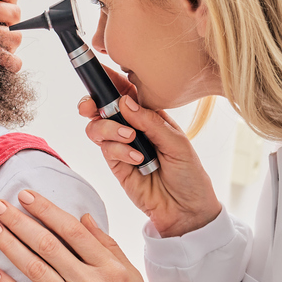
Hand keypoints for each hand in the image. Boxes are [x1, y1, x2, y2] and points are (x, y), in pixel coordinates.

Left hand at [0, 192, 175, 281]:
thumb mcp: (130, 273)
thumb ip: (106, 244)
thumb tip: (83, 216)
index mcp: (109, 267)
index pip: (72, 231)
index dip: (47, 210)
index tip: (26, 195)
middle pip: (48, 245)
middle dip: (19, 222)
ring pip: (35, 269)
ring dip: (10, 246)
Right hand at [79, 67, 220, 236]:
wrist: (186, 210)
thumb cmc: (189, 174)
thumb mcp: (177, 143)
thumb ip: (150, 122)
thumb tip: (125, 102)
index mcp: (149, 114)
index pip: (125, 91)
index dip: (109, 80)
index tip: (97, 71)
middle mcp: (131, 126)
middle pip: (101, 106)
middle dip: (92, 103)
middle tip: (93, 107)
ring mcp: (121, 145)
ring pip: (97, 127)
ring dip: (109, 129)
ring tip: (130, 139)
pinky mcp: (115, 164)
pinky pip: (105, 149)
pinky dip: (118, 150)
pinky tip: (137, 159)